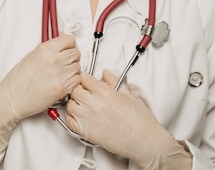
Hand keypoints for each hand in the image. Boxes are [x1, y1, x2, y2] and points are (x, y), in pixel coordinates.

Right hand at [0, 33, 80, 154]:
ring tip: (61, 75)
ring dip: (72, 71)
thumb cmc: (18, 80)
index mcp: (45, 49)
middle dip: (72, 58)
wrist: (12, 98)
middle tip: (64, 63)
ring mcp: (60, 74)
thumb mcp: (31, 56)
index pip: (70, 40)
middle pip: (76, 53)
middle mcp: (54, 59)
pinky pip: (77, 80)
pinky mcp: (63, 88)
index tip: (67, 48)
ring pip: (78, 67)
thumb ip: (48, 49)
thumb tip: (60, 43)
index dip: (69, 44)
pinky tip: (63, 83)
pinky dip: (73, 82)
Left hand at [65, 70, 191, 169]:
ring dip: (74, 103)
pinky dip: (70, 117)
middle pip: (75, 90)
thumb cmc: (141, 120)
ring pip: (70, 105)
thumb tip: (105, 73)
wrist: (144, 141)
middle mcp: (95, 104)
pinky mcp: (86, 132)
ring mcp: (89, 118)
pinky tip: (78, 117)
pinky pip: (69, 121)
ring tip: (82, 106)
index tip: (86, 82)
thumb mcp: (129, 95)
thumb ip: (114, 81)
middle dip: (78, 90)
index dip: (84, 78)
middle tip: (84, 94)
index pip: (84, 78)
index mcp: (106, 92)